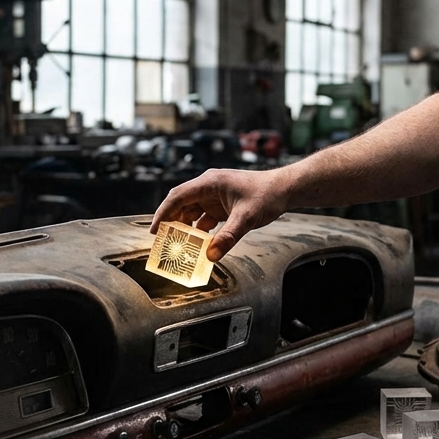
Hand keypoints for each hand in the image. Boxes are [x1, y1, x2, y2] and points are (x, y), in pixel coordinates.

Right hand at [150, 168, 289, 260]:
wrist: (284, 190)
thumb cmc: (267, 195)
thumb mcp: (246, 218)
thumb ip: (228, 237)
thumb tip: (211, 256)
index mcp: (209, 182)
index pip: (178, 197)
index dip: (163, 213)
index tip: (154, 230)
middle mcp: (208, 187)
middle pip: (181, 204)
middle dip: (171, 222)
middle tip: (163, 242)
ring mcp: (214, 196)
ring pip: (191, 212)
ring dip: (185, 228)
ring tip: (179, 246)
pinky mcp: (221, 205)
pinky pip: (204, 218)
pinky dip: (199, 231)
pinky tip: (199, 244)